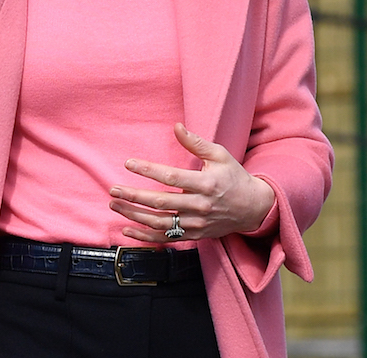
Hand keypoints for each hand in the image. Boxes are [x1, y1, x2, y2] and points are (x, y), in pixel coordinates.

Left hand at [109, 123, 275, 243]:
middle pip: (160, 202)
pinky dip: (145, 237)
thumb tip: (177, 127)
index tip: (129, 163)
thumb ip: (196, 142)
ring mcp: (196, 223)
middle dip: (134, 196)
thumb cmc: (234, 177)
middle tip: (113, 189)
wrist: (253, 208)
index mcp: (205, 184)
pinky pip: (166, 239)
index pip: (171, 177)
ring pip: (159, 223)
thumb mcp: (220, 155)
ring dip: (134, 216)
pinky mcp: (194, 235)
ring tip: (115, 205)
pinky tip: (127, 230)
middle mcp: (199, 206)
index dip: (148, 170)